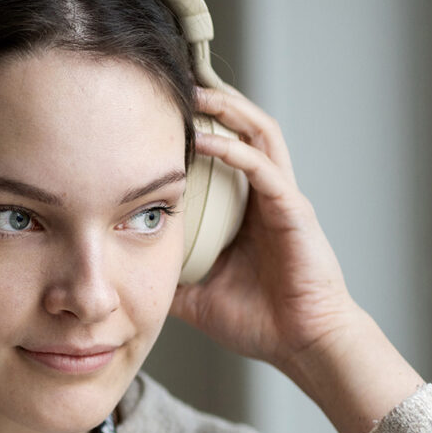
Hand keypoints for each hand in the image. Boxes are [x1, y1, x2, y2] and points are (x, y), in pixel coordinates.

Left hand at [170, 85, 361, 375]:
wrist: (301, 345)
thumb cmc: (259, 320)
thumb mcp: (197, 296)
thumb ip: (170, 277)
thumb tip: (130, 273)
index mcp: (245, 212)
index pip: (224, 154)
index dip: (200, 129)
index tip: (163, 116)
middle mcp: (265, 197)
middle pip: (244, 131)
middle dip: (215, 104)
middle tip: (177, 87)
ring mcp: (281, 200)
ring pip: (260, 135)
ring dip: (229, 111)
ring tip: (196, 94)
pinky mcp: (293, 211)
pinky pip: (263, 169)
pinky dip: (235, 150)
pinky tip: (207, 142)